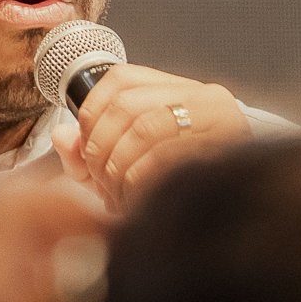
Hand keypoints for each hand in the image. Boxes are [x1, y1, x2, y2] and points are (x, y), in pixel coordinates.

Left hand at [0, 175, 109, 301]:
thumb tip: (82, 253)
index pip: (15, 205)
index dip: (66, 207)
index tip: (107, 235)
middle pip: (13, 211)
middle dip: (65, 216)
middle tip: (106, 244)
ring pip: (15, 238)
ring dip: (58, 239)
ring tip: (97, 266)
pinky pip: (16, 269)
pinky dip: (50, 268)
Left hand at [52, 64, 250, 209]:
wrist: (238, 223)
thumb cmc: (181, 194)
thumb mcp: (127, 169)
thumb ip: (88, 153)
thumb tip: (62, 136)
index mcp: (181, 92)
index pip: (121, 79)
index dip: (91, 111)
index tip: (84, 147)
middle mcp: (205, 97)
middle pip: (127, 105)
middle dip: (101, 148)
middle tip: (99, 183)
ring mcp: (222, 120)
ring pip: (145, 128)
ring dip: (119, 168)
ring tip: (116, 197)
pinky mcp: (230, 148)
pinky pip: (168, 156)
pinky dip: (140, 181)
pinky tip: (136, 201)